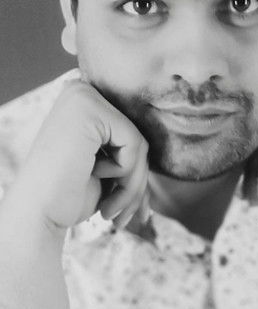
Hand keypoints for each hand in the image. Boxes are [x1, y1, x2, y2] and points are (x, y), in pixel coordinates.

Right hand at [8, 80, 148, 236]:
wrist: (37, 216)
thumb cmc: (68, 196)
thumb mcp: (107, 167)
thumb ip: (132, 150)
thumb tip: (169, 144)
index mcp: (84, 102)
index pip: (130, 134)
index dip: (135, 173)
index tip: (133, 210)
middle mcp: (81, 90)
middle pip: (137, 136)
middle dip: (137, 181)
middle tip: (122, 218)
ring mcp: (83, 96)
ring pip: (139, 143)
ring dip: (133, 185)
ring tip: (111, 211)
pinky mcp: (89, 108)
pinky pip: (134, 143)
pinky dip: (126, 173)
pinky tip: (95, 183)